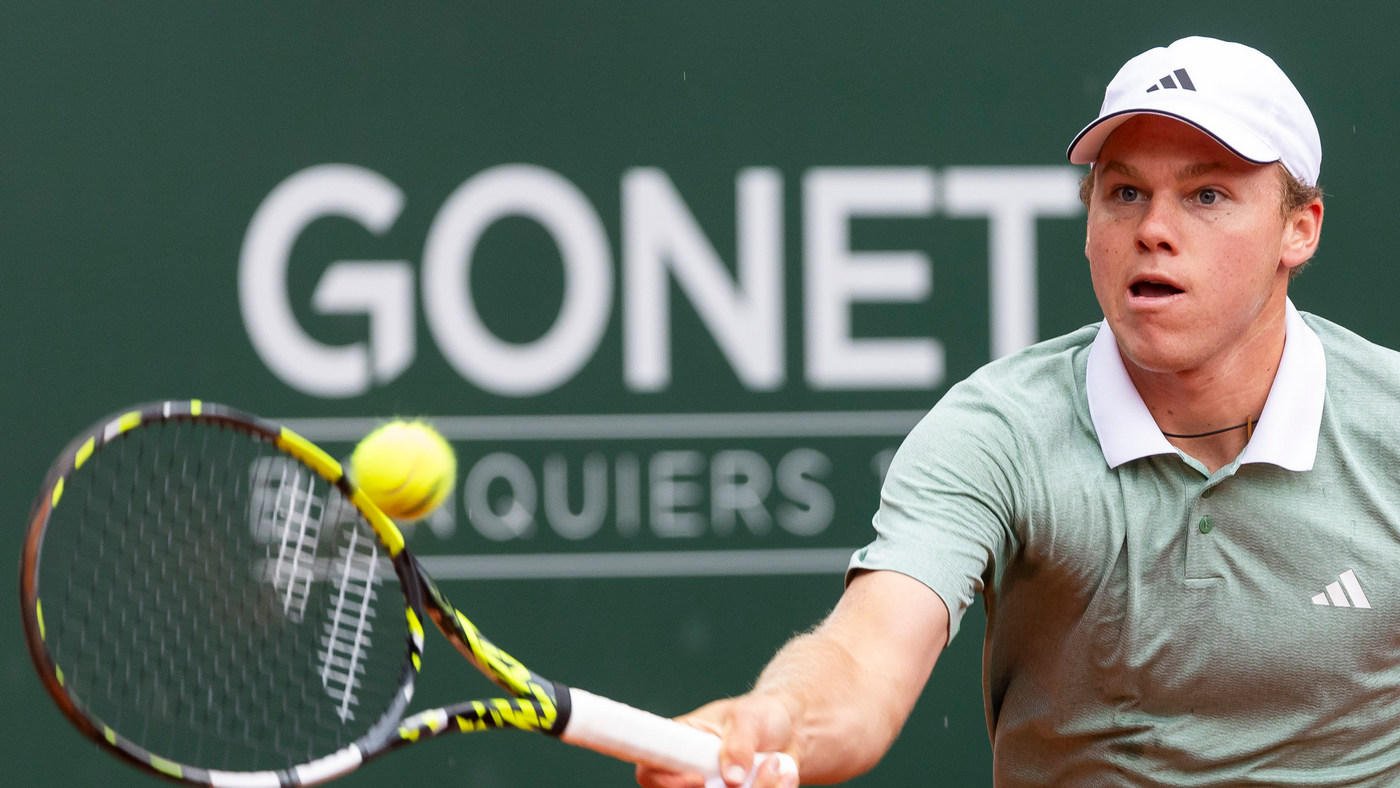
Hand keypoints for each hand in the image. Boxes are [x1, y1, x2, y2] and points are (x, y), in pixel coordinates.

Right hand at [635, 693, 799, 787]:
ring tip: (777, 764)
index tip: (699, 780)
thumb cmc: (760, 716)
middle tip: (757, 769)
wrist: (791, 732)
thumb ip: (738, 744)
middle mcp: (688, 777)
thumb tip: (731, 777)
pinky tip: (784, 775)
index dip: (667, 783)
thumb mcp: (748, 718)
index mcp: (678, 746)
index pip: (650, 771)